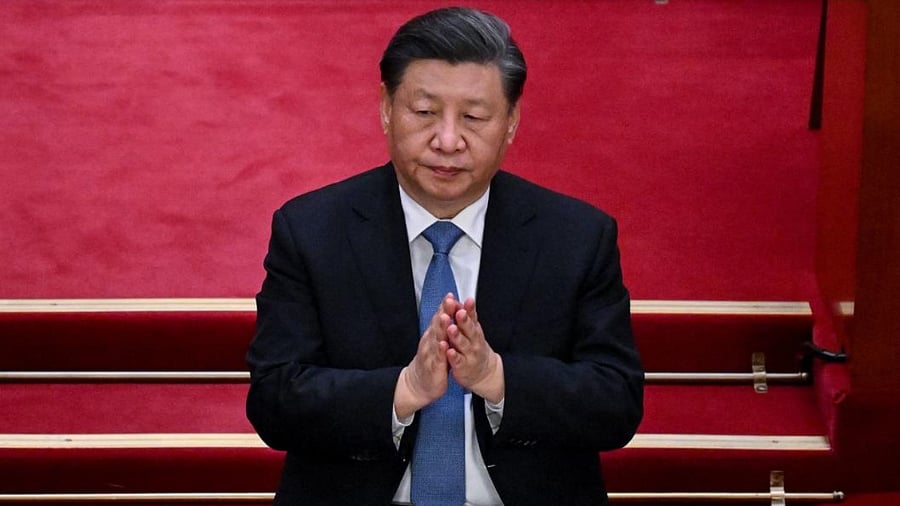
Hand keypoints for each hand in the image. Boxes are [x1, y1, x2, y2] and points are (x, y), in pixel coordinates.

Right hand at [393, 294, 456, 418]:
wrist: (418, 384)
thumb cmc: (430, 362)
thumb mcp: (437, 342)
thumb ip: (442, 328)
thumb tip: (447, 311)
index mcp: (433, 335)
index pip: (439, 317)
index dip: (445, 306)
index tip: (450, 295)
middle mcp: (430, 342)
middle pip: (437, 324)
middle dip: (444, 312)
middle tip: (449, 300)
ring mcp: (430, 354)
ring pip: (436, 338)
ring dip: (441, 328)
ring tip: (446, 317)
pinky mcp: (433, 367)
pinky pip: (437, 358)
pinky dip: (440, 350)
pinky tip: (444, 344)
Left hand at [446, 297, 504, 403]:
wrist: (484, 372)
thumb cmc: (475, 348)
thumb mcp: (474, 331)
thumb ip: (468, 316)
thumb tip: (463, 300)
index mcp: (474, 330)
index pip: (472, 317)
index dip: (469, 309)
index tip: (467, 301)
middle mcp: (474, 341)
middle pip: (469, 329)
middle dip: (463, 320)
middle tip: (459, 312)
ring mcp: (469, 354)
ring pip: (462, 344)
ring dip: (456, 336)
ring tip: (451, 328)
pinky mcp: (462, 366)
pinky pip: (457, 360)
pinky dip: (453, 356)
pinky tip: (449, 351)